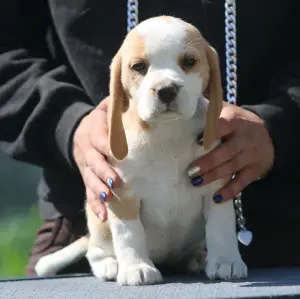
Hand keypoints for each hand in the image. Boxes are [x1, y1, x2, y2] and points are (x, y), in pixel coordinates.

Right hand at [73, 97, 120, 220]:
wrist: (77, 132)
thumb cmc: (99, 121)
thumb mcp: (105, 109)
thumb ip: (117, 105)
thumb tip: (136, 98)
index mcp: (93, 132)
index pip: (100, 139)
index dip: (108, 146)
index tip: (118, 154)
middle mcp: (88, 151)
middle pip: (94, 163)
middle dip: (104, 172)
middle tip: (116, 182)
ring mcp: (86, 167)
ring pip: (90, 180)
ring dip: (99, 191)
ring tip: (109, 199)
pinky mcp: (87, 178)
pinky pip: (89, 192)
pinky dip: (95, 204)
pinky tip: (105, 215)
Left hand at [187, 102, 274, 202]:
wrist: (269, 132)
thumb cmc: (238, 122)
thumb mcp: (227, 110)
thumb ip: (209, 108)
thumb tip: (187, 99)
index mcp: (234, 121)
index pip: (222, 126)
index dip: (210, 134)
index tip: (196, 141)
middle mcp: (244, 138)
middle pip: (226, 152)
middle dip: (208, 162)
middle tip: (190, 171)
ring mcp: (251, 155)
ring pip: (232, 167)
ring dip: (214, 176)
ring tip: (196, 183)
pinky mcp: (255, 169)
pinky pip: (242, 182)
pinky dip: (230, 191)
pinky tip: (217, 198)